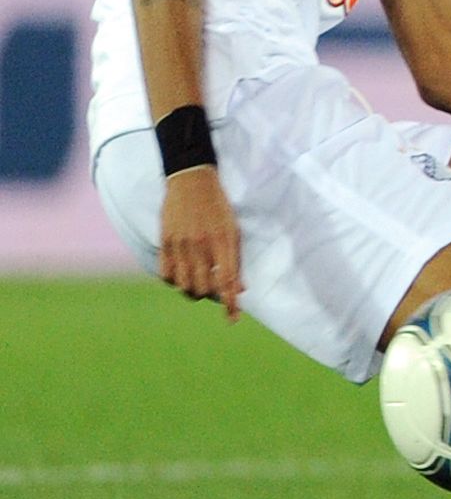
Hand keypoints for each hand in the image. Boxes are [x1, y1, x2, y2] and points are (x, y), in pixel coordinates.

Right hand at [158, 168, 242, 320]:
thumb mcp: (233, 230)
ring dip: (192, 290)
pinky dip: (174, 280)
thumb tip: (239, 289)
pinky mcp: (164, 241)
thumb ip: (235, 260)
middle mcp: (201, 245)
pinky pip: (165, 273)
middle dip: (211, 295)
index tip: (233, 318)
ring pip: (183, 284)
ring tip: (199, 283)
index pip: (227, 281)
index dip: (230, 303)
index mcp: (223, 241)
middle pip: (203, 287)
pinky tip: (181, 275)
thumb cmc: (218, 206)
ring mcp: (180, 244)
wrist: (191, 180)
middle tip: (215, 290)